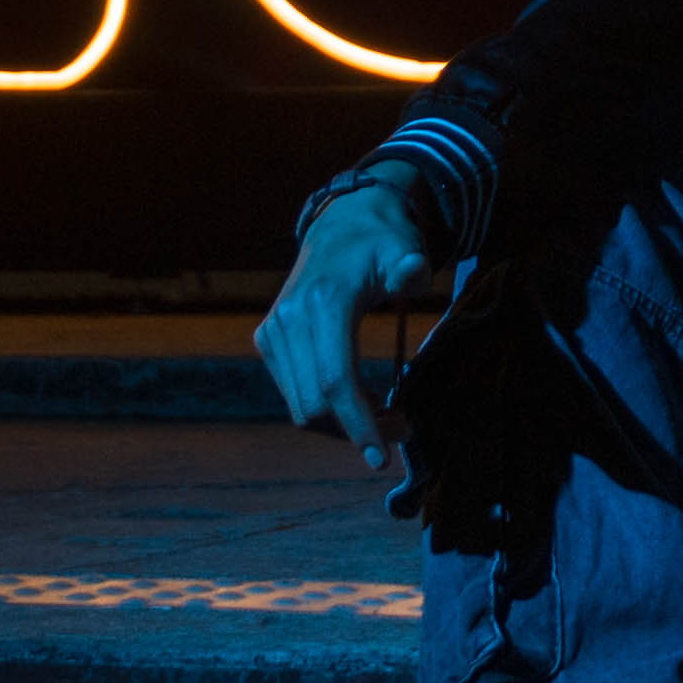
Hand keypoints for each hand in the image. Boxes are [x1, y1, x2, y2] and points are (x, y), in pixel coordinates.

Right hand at [255, 176, 434, 465]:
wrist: (342, 224)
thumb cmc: (382, 241)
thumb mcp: (403, 248)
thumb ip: (410, 266)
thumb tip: (413, 272)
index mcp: (322, 303)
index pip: (336, 381)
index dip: (359, 424)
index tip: (382, 459)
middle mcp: (288, 321)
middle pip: (316, 405)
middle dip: (359, 430)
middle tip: (404, 429)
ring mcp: (273, 332)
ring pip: (301, 407)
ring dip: (342, 425)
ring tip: (388, 418)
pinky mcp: (269, 340)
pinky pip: (294, 394)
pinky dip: (326, 409)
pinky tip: (360, 401)